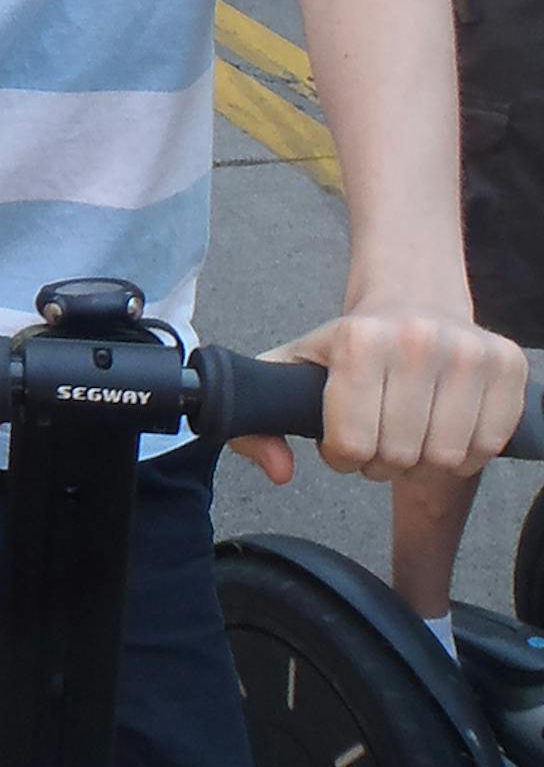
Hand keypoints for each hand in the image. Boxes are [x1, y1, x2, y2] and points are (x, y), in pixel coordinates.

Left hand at [233, 304, 529, 484]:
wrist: (412, 294)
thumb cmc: (349, 344)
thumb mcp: (291, 369)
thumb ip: (258, 422)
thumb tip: (279, 472)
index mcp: (359, 341)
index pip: (352, 445)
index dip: (341, 456)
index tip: (341, 440)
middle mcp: (418, 341)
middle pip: (400, 457)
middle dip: (382, 463)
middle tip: (378, 438)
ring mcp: (470, 352)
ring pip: (448, 459)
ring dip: (425, 463)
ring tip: (409, 435)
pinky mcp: (509, 365)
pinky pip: (490, 445)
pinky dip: (467, 453)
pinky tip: (445, 428)